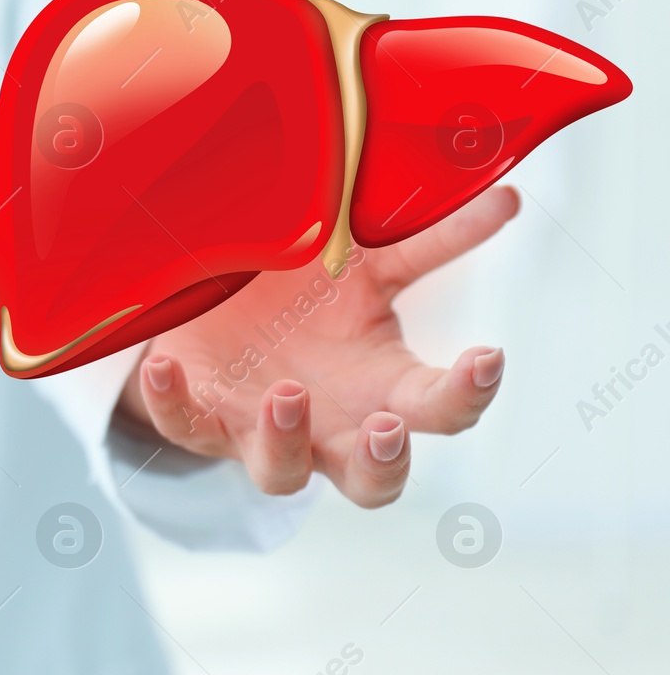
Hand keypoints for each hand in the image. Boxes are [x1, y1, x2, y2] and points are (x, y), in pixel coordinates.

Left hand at [116, 185, 519, 507]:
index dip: (469, 393)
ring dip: (287, 442)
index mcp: (383, 383)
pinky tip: (165, 365)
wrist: (221, 305)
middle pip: (375, 479)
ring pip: (281, 475)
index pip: (442, 409)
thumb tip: (509, 195)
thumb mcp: (368, 263)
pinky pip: (185, 427)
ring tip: (289, 395)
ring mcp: (263, 432)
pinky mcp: (202, 421)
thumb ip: (431, 239)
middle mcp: (331, 424)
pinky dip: (174, 402)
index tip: (487, 355)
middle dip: (385, 461)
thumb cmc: (309, 294)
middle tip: (386, 427)